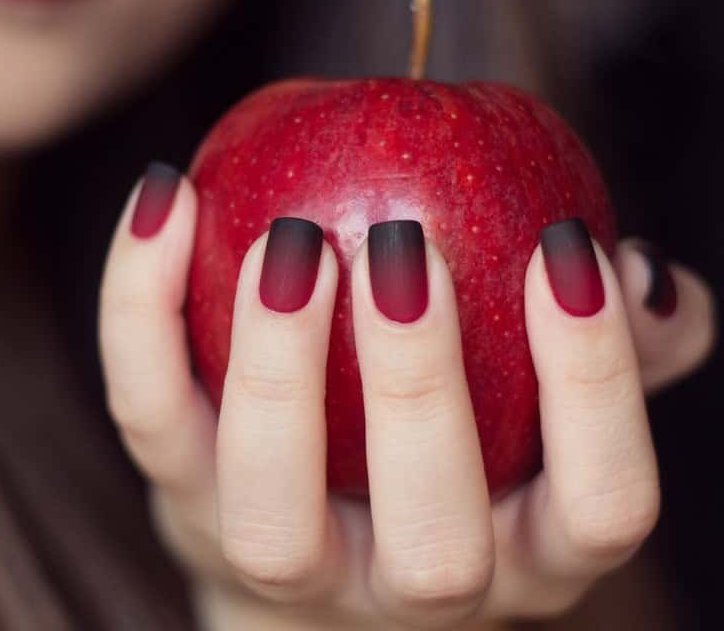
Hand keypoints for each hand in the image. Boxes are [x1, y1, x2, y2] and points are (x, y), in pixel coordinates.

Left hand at [99, 165, 715, 629]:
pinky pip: (150, 412)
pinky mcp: (183, 502)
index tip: (567, 246)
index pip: (601, 504)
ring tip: (289, 241)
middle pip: (435, 540)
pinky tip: (171, 195)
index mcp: (520, 551)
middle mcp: (404, 584)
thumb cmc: (446, 449)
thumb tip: (634, 273)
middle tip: (406, 246)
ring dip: (280, 365)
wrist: (308, 532)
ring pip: (272, 505)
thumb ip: (606, 354)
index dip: (598, 381)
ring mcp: (281, 561)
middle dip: (423, 387)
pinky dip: (144, 302)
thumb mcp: (540, 416)